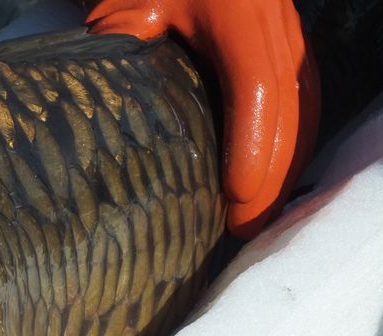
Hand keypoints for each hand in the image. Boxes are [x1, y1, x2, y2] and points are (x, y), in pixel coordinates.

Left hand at [84, 0, 320, 238]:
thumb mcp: (126, 9)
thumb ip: (121, 52)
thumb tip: (115, 117)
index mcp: (237, 14)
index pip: (255, 85)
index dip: (251, 144)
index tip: (235, 195)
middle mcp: (273, 25)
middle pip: (290, 108)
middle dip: (272, 176)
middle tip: (245, 229)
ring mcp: (287, 36)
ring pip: (304, 109)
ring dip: (287, 169)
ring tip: (261, 219)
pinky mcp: (287, 50)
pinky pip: (303, 102)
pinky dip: (292, 148)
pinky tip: (274, 184)